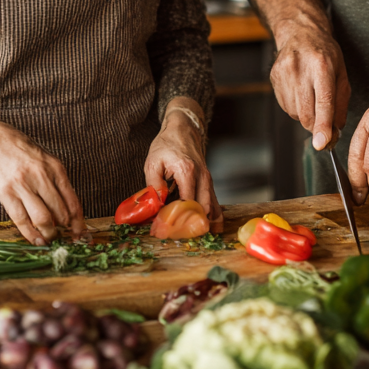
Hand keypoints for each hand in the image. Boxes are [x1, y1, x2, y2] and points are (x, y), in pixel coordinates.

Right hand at [0, 121, 84, 243]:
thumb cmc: (21, 150)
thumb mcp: (46, 160)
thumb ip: (56, 183)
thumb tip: (66, 212)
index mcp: (56, 168)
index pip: (73, 201)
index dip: (79, 221)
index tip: (81, 233)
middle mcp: (42, 176)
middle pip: (60, 212)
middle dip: (65, 230)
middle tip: (65, 238)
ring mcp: (23, 185)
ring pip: (43, 219)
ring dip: (49, 234)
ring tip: (50, 239)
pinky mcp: (6, 193)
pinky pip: (21, 220)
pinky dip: (31, 234)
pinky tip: (36, 240)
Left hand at [144, 107, 222, 231]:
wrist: (183, 129)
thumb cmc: (167, 144)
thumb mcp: (153, 162)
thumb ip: (154, 184)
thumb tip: (156, 205)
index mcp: (187, 171)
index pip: (187, 202)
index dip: (178, 219)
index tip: (167, 230)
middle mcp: (202, 177)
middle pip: (204, 209)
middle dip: (193, 226)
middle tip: (181, 239)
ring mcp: (208, 180)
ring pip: (213, 208)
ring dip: (206, 224)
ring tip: (197, 239)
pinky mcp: (209, 182)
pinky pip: (215, 203)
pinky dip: (213, 217)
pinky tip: (210, 229)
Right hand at [270, 24, 350, 151]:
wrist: (300, 32)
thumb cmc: (324, 53)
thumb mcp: (342, 73)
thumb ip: (341, 102)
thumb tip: (336, 129)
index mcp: (322, 66)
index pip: (323, 102)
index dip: (323, 125)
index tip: (322, 143)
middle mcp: (300, 68)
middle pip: (306, 112)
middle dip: (316, 126)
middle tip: (324, 126)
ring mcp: (284, 73)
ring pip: (295, 113)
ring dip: (306, 115)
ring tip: (311, 96)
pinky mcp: (273, 77)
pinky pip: (285, 106)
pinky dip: (295, 107)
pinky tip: (300, 92)